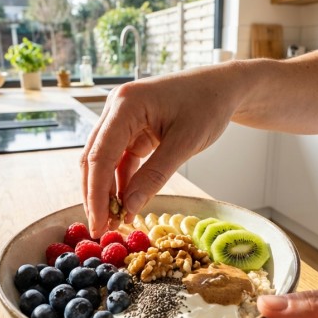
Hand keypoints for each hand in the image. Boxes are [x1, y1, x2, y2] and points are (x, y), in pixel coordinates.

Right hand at [80, 65, 242, 237]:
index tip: (98, 224)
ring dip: (106, 191)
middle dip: (95, 195)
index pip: (100, 155)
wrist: (223, 87)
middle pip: (94, 158)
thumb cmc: (209, 105)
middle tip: (100, 230)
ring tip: (112, 221)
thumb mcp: (185, 143)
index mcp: (126, 104)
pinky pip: (119, 158)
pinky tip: (125, 204)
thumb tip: (128, 208)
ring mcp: (122, 117)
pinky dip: (121, 182)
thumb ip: (155, 176)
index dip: (96, 194)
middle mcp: (116, 108)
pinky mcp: (131, 128)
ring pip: (103, 160)